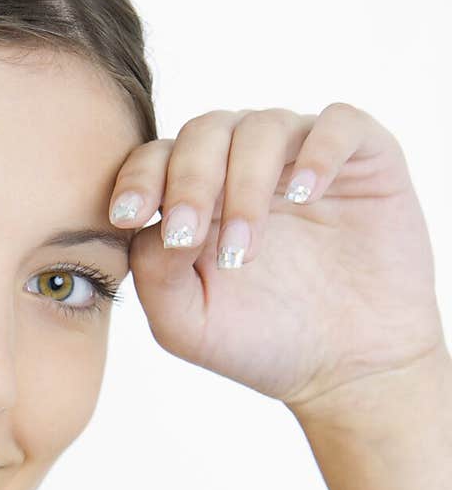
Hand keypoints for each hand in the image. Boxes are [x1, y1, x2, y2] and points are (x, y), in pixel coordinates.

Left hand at [108, 103, 446, 415]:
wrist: (352, 367)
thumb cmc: (264, 344)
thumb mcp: (188, 324)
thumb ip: (153, 273)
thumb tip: (153, 223)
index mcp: (198, 199)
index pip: (158, 159)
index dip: (139, 179)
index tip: (127, 217)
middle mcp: (247, 168)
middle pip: (205, 133)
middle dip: (188, 183)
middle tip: (186, 236)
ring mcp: (303, 158)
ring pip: (263, 127)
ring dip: (245, 186)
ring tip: (244, 250)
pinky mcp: (363, 158)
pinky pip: (339, 123)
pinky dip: (318, 151)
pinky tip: (307, 196)